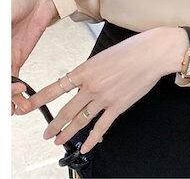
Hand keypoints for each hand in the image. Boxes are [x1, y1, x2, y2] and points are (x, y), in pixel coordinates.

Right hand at [11, 0, 57, 114]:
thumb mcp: (7, 15)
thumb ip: (5, 32)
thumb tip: (4, 43)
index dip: (0, 83)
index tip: (4, 88)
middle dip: (3, 95)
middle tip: (9, 106)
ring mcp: (5, 55)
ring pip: (3, 82)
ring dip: (7, 97)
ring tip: (15, 108)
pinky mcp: (17, 56)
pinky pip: (14, 77)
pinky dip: (15, 91)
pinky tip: (20, 100)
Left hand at [17, 26, 188, 153]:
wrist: (153, 53)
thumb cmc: (132, 49)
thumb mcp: (104, 54)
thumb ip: (92, 70)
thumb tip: (84, 80)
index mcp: (86, 70)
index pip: (57, 87)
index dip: (41, 98)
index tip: (30, 105)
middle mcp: (92, 86)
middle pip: (66, 110)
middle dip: (54, 124)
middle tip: (46, 132)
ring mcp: (104, 98)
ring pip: (80, 120)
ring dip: (67, 133)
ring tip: (58, 140)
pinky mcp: (118, 106)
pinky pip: (101, 127)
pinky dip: (92, 138)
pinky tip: (86, 146)